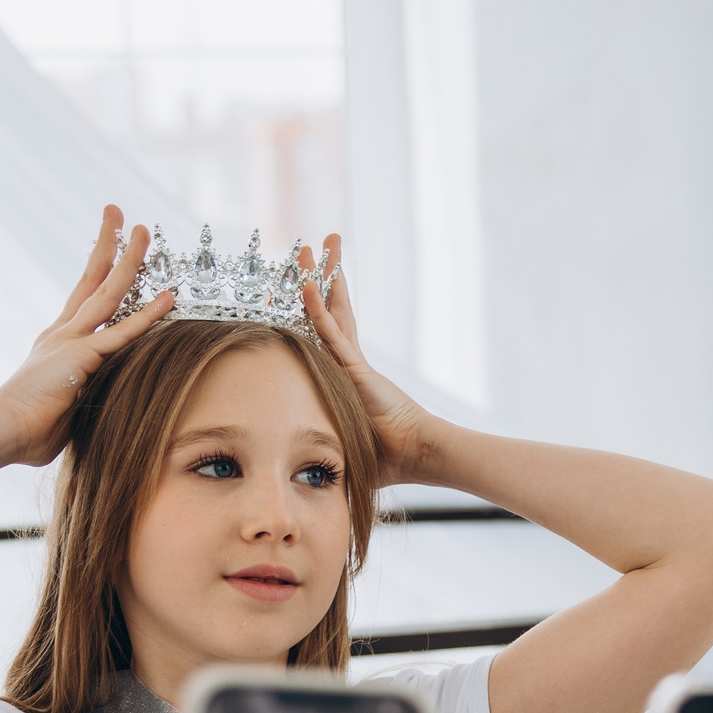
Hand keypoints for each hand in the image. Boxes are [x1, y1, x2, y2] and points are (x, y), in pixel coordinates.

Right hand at [0, 208, 174, 469]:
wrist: (1, 432)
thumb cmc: (26, 430)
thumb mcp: (61, 404)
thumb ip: (79, 393)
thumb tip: (92, 403)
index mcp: (56, 342)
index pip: (82, 295)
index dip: (97, 267)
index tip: (109, 242)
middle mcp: (63, 333)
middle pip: (92, 279)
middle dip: (108, 244)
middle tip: (121, 216)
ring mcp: (71, 341)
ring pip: (108, 292)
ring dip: (129, 261)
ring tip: (143, 232)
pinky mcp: (82, 357)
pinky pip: (122, 333)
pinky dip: (147, 316)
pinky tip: (168, 298)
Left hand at [300, 234, 436, 483]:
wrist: (415, 453)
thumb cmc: (387, 456)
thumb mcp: (345, 443)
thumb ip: (328, 444)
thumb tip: (307, 466)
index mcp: (347, 375)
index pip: (324, 333)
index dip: (312, 308)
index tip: (297, 286)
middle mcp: (349, 361)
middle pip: (331, 309)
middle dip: (321, 277)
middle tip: (308, 249)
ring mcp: (352, 362)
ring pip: (331, 312)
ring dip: (320, 278)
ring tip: (311, 246)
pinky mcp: (357, 369)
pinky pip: (331, 334)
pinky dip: (316, 309)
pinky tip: (304, 285)